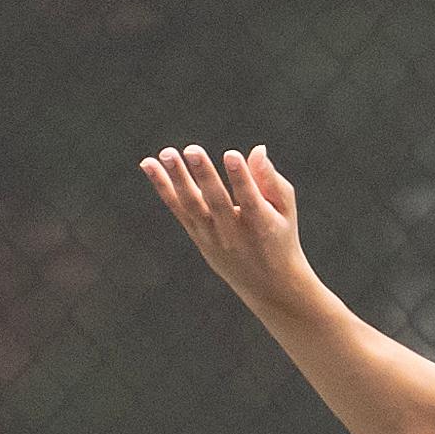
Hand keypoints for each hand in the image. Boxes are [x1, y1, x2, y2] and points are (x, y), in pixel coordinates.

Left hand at [138, 142, 321, 315]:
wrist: (266, 284)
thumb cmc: (279, 235)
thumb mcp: (285, 209)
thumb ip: (271, 180)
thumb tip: (258, 149)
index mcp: (261, 224)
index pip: (250, 199)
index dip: (241, 177)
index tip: (232, 155)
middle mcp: (233, 233)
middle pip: (216, 202)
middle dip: (204, 175)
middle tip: (192, 149)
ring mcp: (212, 236)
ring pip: (191, 205)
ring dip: (177, 179)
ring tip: (167, 153)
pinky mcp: (197, 236)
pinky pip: (178, 209)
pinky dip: (163, 187)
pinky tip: (149, 164)